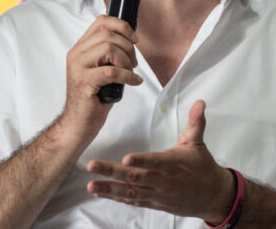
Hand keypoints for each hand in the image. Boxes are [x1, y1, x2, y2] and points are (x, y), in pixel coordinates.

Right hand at [61, 15, 141, 142]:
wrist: (78, 122)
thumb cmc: (93, 97)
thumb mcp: (100, 70)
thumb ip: (108, 54)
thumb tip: (131, 41)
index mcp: (80, 48)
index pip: (101, 22)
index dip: (122, 26)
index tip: (134, 39)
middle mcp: (76, 54)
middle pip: (108, 35)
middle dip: (128, 48)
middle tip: (133, 64)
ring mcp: (78, 67)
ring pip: (109, 49)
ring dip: (127, 61)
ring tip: (130, 73)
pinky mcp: (84, 82)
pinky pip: (112, 71)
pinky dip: (128, 76)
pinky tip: (133, 82)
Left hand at [86, 100, 235, 222]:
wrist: (215, 196)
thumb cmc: (203, 167)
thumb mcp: (198, 143)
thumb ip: (196, 122)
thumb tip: (200, 102)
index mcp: (172, 163)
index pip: (154, 161)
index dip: (140, 161)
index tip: (125, 159)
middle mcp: (162, 180)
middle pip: (135, 177)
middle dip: (112, 171)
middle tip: (92, 165)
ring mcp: (157, 194)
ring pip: (131, 192)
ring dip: (109, 189)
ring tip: (91, 185)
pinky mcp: (154, 202)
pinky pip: (133, 201)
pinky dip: (117, 198)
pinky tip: (101, 193)